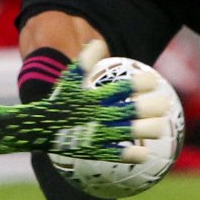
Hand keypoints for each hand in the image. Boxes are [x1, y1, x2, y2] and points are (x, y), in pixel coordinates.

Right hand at [0, 38, 168, 161]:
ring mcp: (92, 133)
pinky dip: (128, 155)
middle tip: (165, 104)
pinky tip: (143, 156)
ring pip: (124, 132)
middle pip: (127, 110)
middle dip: (149, 107)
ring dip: (145, 130)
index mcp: (89, 96)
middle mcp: (93, 114)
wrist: (34, 128)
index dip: (138, 82)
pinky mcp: (89, 150)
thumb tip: (99, 43)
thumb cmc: (55, 102)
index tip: (154, 80)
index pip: (118, 86)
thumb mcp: (67, 79)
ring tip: (162, 129)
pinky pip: (112, 154)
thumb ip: (84, 61)